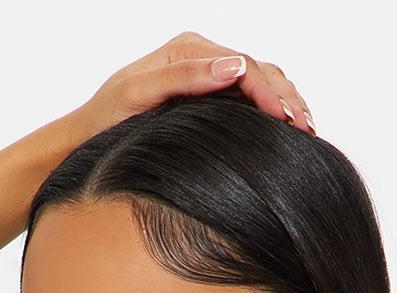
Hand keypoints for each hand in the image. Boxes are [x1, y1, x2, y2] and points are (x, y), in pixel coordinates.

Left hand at [76, 32, 316, 143]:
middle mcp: (203, 57)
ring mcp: (209, 77)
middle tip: (307, 129)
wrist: (89, 138)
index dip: (270, 92)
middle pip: (260, 70)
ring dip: (287, 102)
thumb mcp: (140, 94)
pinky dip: (275, 110)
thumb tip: (233, 66)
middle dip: (287, 98)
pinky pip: (252, 98)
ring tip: (307, 130)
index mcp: (189, 50)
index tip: (287, 120)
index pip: (244, 64)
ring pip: (262, 81)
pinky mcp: (212, 98)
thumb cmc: (108, 120)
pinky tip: (288, 130)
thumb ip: (185, 78)